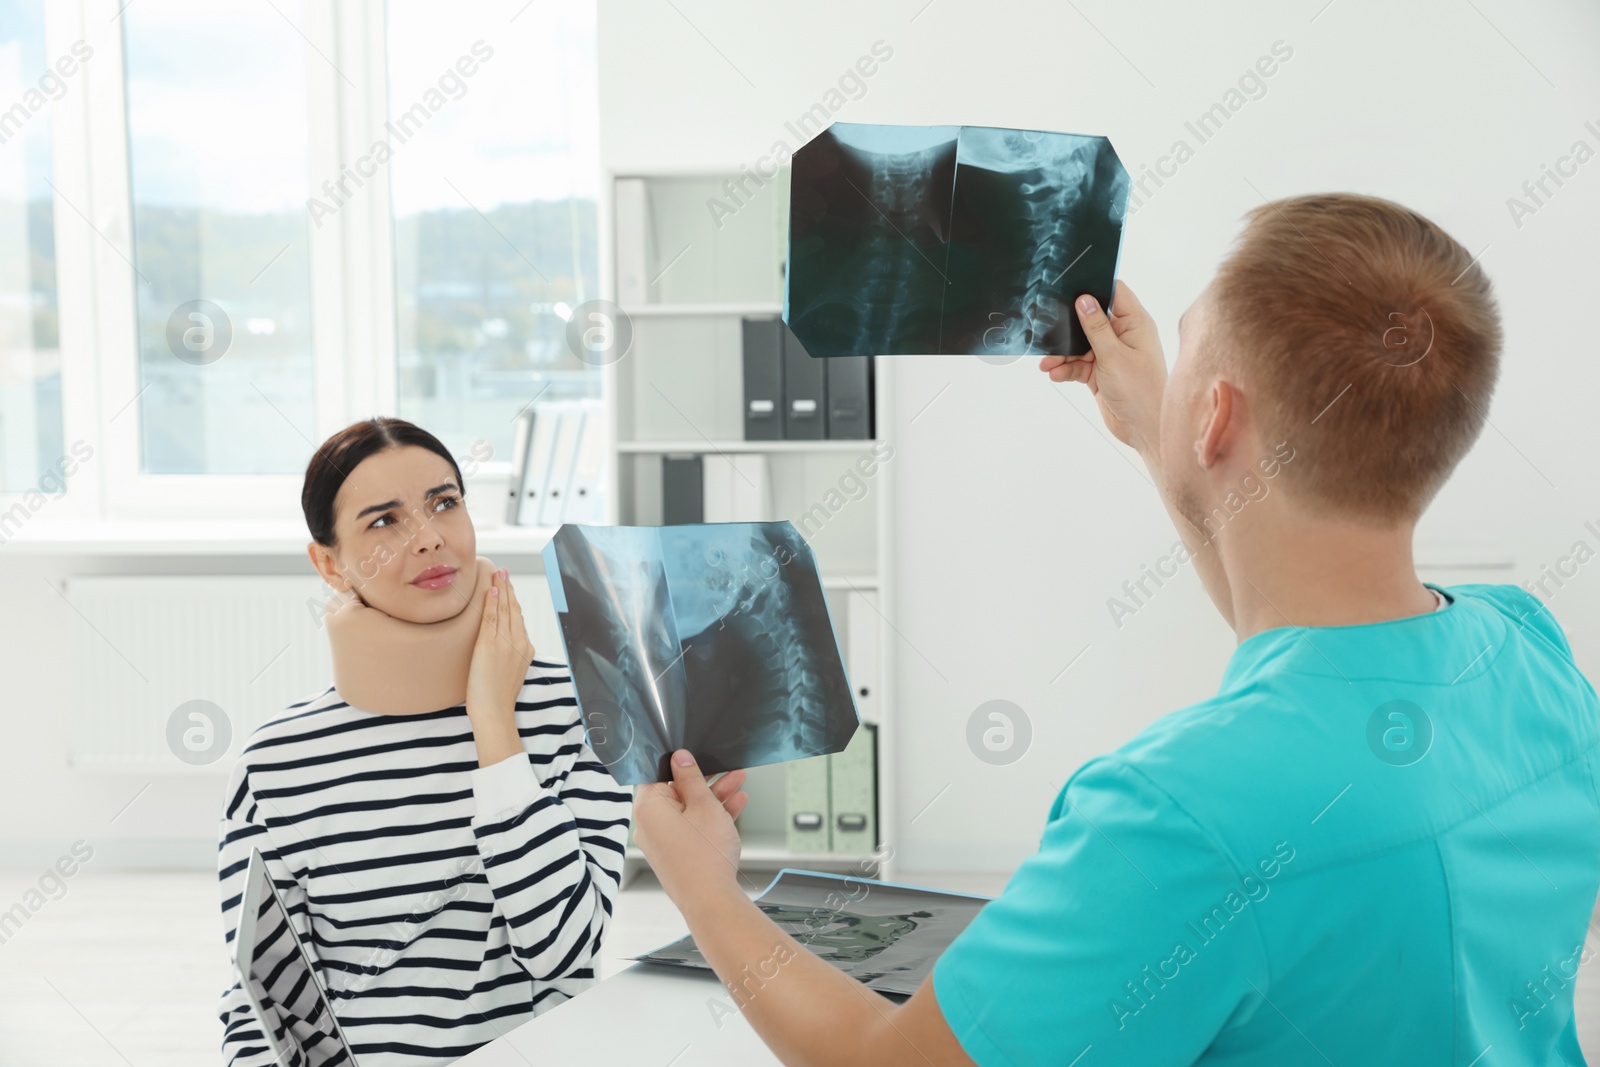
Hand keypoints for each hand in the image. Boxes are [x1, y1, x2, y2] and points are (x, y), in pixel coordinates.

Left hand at [465, 568, 534, 735]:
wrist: (495, 712)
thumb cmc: (498, 698)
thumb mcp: (511, 673)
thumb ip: (510, 656)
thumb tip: (502, 647)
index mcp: (526, 649)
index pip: (519, 618)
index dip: (513, 600)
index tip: (508, 587)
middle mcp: (519, 643)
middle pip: (514, 609)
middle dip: (509, 588)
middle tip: (503, 571)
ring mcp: (505, 643)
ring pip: (504, 610)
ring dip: (501, 589)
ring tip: (497, 573)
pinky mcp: (490, 646)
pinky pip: (491, 619)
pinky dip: (492, 603)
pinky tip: (492, 590)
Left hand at [633, 751, 749, 907]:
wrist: (711, 901)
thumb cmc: (705, 856)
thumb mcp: (704, 805)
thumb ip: (691, 778)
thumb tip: (680, 758)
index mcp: (648, 808)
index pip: (657, 774)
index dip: (679, 763)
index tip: (697, 758)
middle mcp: (649, 825)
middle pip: (676, 792)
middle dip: (705, 781)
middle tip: (727, 770)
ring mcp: (662, 842)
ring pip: (688, 811)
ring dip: (713, 798)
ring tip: (739, 784)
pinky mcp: (676, 855)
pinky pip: (691, 828)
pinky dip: (709, 818)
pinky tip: (735, 806)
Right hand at [1039, 280, 1167, 456]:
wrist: (1144, 430)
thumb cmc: (1140, 391)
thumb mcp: (1113, 356)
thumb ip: (1095, 327)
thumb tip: (1083, 300)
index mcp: (1134, 323)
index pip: (1114, 292)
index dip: (1094, 288)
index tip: (1070, 289)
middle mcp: (1123, 335)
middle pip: (1090, 319)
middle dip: (1069, 327)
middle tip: (1050, 331)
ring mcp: (1110, 354)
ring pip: (1080, 344)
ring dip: (1062, 353)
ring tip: (1047, 363)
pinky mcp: (1100, 372)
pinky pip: (1077, 364)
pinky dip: (1066, 368)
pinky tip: (1055, 374)